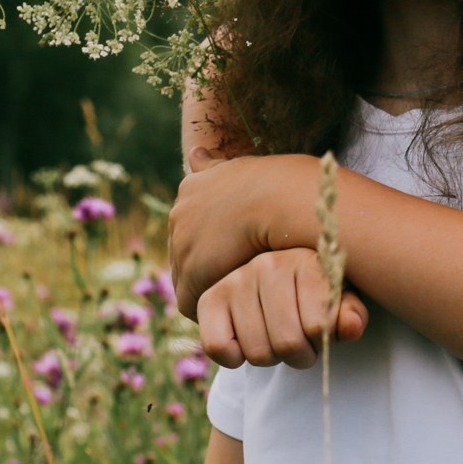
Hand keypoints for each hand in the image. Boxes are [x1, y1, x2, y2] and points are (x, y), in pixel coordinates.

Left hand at [171, 154, 307, 318]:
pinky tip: (238, 310)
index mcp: (191, 187)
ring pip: (189, 278)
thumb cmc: (278, 182)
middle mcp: (179, 213)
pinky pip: (192, 302)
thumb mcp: (240, 166)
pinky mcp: (190, 273)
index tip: (238, 250)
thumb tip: (194, 153)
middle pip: (188, 252)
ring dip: (211, 288)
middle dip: (208, 265)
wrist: (283, 199)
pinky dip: (214, 308)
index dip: (215, 241)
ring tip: (243, 298)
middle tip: (243, 279)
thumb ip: (214, 166)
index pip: (194, 225)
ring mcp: (182, 243)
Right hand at [195, 248, 372, 369]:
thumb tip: (351, 326)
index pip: (318, 327)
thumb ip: (350, 315)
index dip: (323, 342)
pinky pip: (219, 347)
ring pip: (257, 352)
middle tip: (301, 343)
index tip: (322, 332)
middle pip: (287, 344)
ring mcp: (235, 280)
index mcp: (306, 261)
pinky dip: (234, 358)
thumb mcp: (340, 302)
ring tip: (276, 340)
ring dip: (271, 359)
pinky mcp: (210, 298)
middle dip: (299, 355)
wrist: (280, 283)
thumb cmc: (315, 295)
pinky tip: (246, 344)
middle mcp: (267, 265)